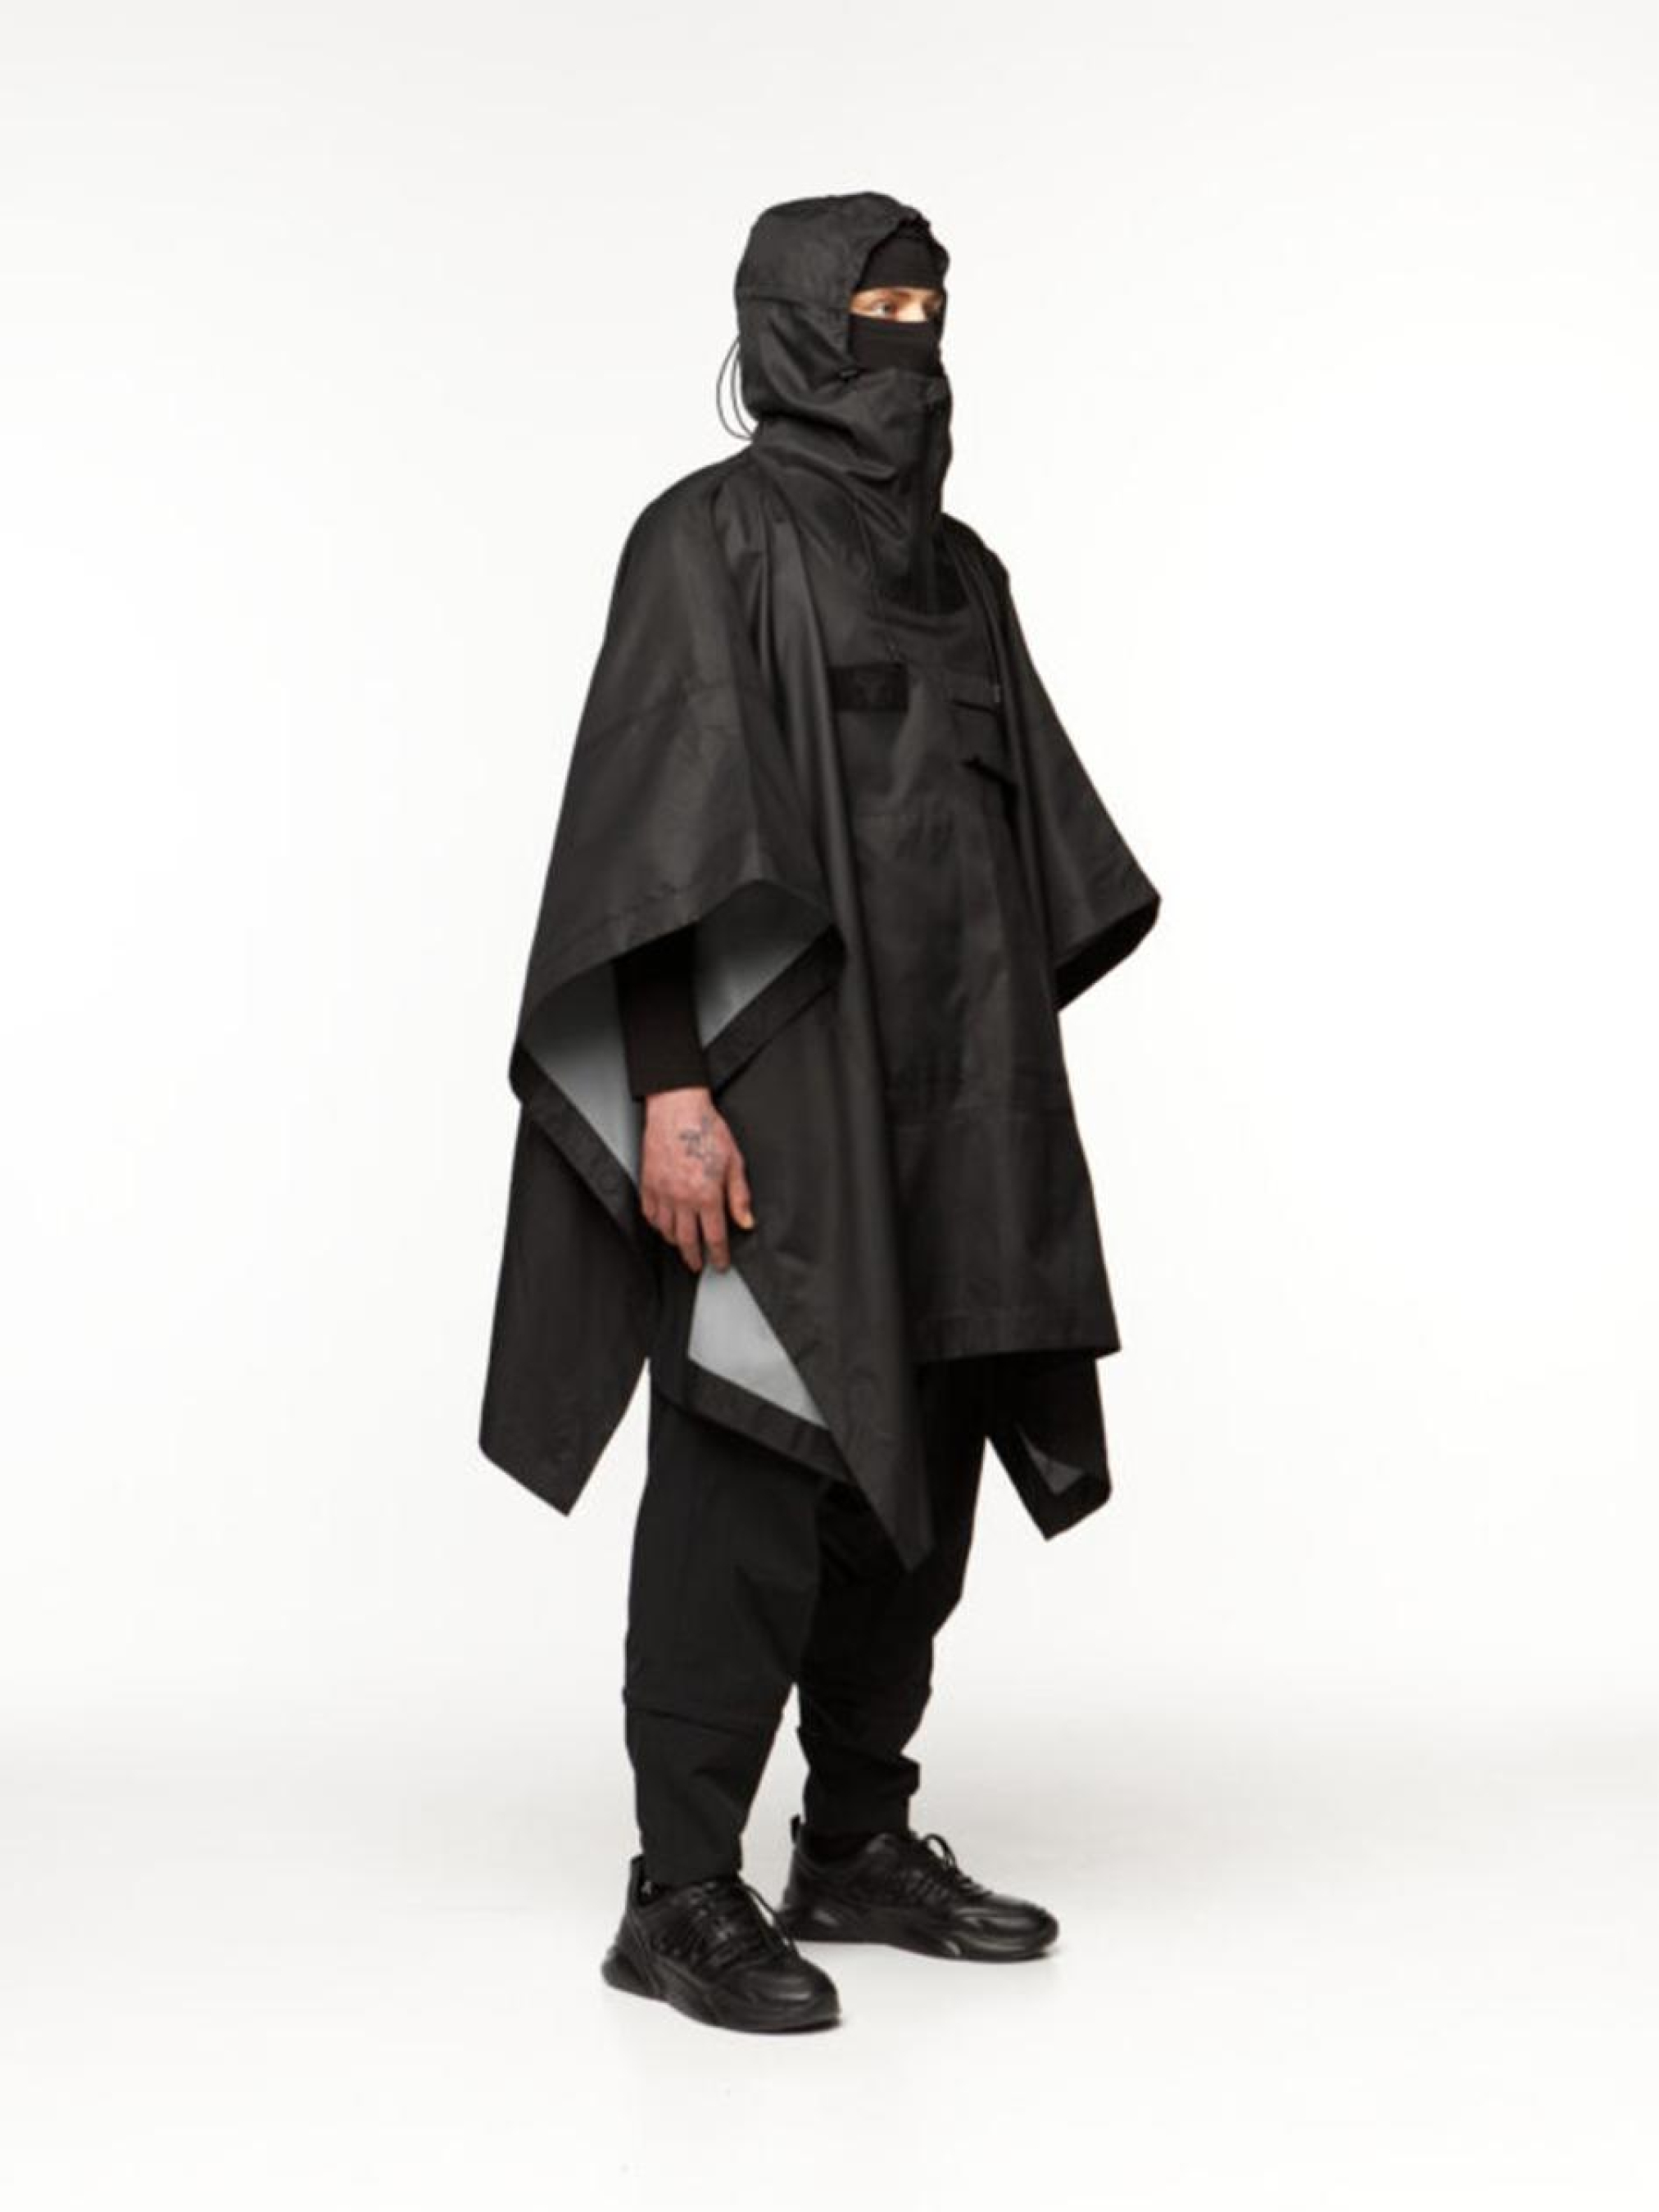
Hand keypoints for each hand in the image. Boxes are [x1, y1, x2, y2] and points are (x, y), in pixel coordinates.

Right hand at [637, 1086, 753, 1272]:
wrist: (676, 1109)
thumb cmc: (706, 1129)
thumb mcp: (734, 1162)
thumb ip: (739, 1196)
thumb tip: (746, 1221)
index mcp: (707, 1195)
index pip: (714, 1237)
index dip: (718, 1255)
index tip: (720, 1264)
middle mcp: (682, 1198)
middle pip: (687, 1241)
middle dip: (694, 1258)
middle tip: (698, 1265)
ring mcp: (662, 1192)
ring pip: (666, 1231)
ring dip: (676, 1243)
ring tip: (683, 1246)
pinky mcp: (647, 1183)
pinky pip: (649, 1214)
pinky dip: (657, 1225)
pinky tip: (664, 1226)